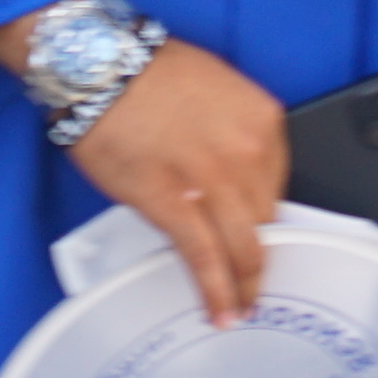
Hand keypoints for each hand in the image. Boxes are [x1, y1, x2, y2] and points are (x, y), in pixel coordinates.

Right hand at [60, 36, 291, 324]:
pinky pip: (204, 256)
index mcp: (263, 121)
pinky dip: (215, 290)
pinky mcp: (172, 203)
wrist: (100, 66)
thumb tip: (235, 176)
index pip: (277, 186)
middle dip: (259, 258)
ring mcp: (211, 180)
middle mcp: (247, 152)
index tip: (261, 237)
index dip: (266, 219)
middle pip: (264, 221)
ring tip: (241, 309)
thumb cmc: (151, 72)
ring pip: (241, 247)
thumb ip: (235, 135)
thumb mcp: (218, 91)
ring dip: (243, 286)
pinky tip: (219, 311)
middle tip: (256, 285)